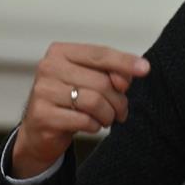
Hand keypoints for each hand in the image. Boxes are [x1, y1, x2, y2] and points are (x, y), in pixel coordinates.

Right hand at [11, 42, 150, 177]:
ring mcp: (43, 91)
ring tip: (107, 118)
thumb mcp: (90, 81)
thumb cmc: (68, 101)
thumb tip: (131, 75)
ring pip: (94, 101)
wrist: (40, 132)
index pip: (99, 54)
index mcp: (61, 52)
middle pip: (101, 81)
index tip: (145, 69)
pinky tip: (92, 125)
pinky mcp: (42, 115)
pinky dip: (95, 125)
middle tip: (120, 110)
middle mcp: (49, 67)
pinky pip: (84, 120)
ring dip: (108, 114)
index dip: (124, 62)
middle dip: (118, 99)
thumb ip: (110, 73)